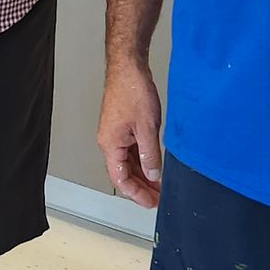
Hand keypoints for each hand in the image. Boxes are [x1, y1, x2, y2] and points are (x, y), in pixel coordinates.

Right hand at [98, 61, 163, 209]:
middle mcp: (109, 141)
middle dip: (141, 187)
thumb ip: (150, 155)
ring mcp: (115, 134)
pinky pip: (131, 150)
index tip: (151, 202)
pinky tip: (155, 164)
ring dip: (143, 174)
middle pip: (123, 173)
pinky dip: (142, 160)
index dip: (136, 193)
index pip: (120, 179)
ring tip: (159, 184)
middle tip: (158, 197)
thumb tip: (153, 175)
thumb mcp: (147, 128)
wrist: (128, 67)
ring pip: (127, 162)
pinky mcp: (122, 126)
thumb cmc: (132, 90)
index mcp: (110, 144)